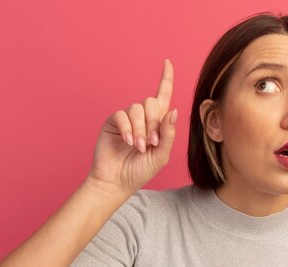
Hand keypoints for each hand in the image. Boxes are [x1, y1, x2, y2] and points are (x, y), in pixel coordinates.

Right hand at [87, 59, 176, 194]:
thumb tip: (173, 110)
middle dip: (153, 122)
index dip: (166, 79)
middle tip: (151, 143)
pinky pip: (122, 115)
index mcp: (157, 124)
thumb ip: (168, 134)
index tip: (167, 62)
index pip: (163, 96)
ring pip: (137, 109)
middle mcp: (142, 118)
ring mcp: (127, 119)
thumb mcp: (161, 155)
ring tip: (137, 147)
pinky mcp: (113, 122)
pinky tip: (127, 142)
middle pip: (151, 102)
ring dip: (140, 130)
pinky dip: (128, 128)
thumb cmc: (140, 170)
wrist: (117, 181)